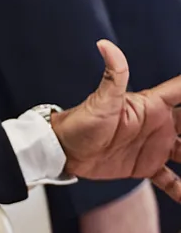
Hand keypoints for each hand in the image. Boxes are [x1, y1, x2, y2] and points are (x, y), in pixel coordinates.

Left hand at [51, 40, 180, 201]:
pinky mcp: (144, 166)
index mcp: (153, 106)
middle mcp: (159, 124)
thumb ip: (113, 75)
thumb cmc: (80, 122)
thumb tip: (105, 45)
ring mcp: (154, 146)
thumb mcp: (101, 101)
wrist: (63, 151)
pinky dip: (180, 188)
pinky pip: (169, 178)